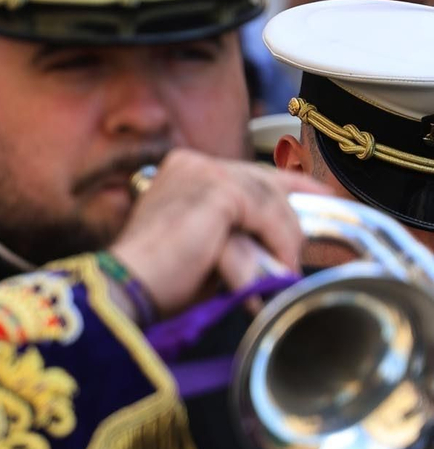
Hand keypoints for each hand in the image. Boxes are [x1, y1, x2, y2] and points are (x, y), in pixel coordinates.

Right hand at [108, 150, 325, 318]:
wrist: (130, 285)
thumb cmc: (157, 277)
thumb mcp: (201, 244)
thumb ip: (232, 231)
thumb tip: (275, 242)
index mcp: (181, 170)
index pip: (247, 171)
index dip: (288, 183)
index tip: (318, 195)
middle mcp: (191, 163)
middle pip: (263, 181)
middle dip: (293, 212)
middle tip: (311, 242)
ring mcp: (204, 172)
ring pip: (270, 198)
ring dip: (284, 238)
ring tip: (285, 270)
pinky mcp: (218, 190)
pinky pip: (268, 213)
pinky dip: (280, 242)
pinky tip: (280, 267)